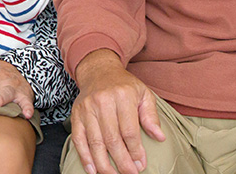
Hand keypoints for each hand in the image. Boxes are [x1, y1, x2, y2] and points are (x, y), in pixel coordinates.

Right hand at [70, 49, 164, 173]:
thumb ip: (151, 116)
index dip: (135, 151)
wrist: (99, 70)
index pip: (129, 130)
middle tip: (130, 173)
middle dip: (121, 161)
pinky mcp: (76, 114)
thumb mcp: (143, 94)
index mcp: (122, 96)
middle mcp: (102, 102)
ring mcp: (87, 109)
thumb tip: (159, 137)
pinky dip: (84, 156)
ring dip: (103, 164)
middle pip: (112, 139)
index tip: (141, 165)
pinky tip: (92, 169)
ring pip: (94, 142)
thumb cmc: (124, 85)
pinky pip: (78, 138)